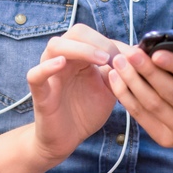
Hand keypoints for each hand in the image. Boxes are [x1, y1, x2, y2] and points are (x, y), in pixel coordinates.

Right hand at [26, 24, 120, 162]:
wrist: (68, 139)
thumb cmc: (86, 111)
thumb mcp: (110, 89)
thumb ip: (120, 72)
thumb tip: (138, 53)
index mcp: (79, 56)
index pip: (92, 34)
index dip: (112, 42)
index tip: (130, 57)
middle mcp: (62, 58)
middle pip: (76, 32)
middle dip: (99, 41)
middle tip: (115, 58)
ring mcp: (49, 73)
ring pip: (56, 46)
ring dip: (81, 49)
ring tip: (101, 60)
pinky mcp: (40, 92)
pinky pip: (35, 74)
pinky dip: (47, 66)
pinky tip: (61, 63)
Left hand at [106, 41, 172, 150]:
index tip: (156, 52)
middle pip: (171, 93)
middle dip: (148, 71)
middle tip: (130, 53)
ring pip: (152, 105)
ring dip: (132, 82)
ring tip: (119, 62)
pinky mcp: (165, 140)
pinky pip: (141, 116)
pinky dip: (126, 96)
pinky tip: (116, 78)